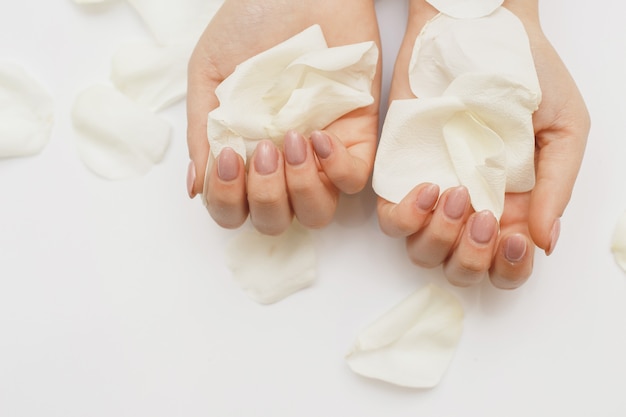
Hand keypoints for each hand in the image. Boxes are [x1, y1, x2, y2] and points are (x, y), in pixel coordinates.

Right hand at [186, 0, 380, 234]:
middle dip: (264, 198)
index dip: (228, 201)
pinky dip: (336, 168)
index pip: (236, 208)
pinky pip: (355, 179)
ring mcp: (321, 151)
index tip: (227, 159)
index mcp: (246, 152)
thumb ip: (202, 133)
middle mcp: (283, 162)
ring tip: (289, 141)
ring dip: (300, 189)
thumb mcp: (210, 75)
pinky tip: (318, 134)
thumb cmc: (250, 22)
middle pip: (276, 220)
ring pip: (318, 211)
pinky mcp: (358, 133)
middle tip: (262, 150)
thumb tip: (195, 188)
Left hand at [377, 0, 589, 288]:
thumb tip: (545, 241)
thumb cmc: (526, 75)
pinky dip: (406, 218)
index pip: (506, 264)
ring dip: (440, 238)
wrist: (476, 31)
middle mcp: (470, 208)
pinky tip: (427, 188)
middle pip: (462, 269)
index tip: (512, 240)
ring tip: (456, 194)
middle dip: (472, 258)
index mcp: (512, 205)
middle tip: (484, 218)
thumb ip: (557, 184)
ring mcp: (432, 192)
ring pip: (423, 251)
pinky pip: (391, 219)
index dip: (508, 268)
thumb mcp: (563, 125)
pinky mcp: (398, 173)